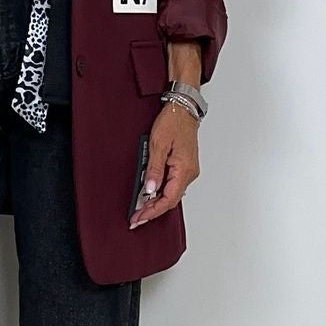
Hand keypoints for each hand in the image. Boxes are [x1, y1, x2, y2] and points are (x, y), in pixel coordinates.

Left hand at [129, 101, 200, 228]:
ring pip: (171, 194)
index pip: (168, 199)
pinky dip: (160, 193)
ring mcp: (187, 170)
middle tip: (136, 218)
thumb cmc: (173, 121)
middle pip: (170, 200)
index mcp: (184, 169)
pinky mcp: (184, 166)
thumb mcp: (158, 144)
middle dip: (152, 210)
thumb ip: (153, 169)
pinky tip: (149, 195)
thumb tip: (149, 190)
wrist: (183, 108)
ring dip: (156, 203)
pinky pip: (172, 185)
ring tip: (140, 209)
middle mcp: (189, 173)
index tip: (139, 217)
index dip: (152, 211)